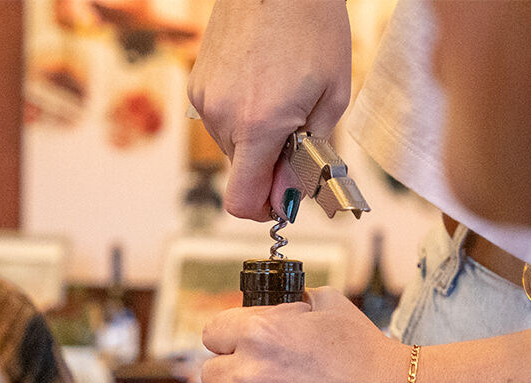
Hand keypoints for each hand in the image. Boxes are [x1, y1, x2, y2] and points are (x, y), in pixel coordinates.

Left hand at [187, 289, 409, 382]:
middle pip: (208, 372)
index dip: (227, 340)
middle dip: (227, 373)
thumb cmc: (372, 357)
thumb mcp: (333, 307)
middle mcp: (250, 374)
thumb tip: (278, 306)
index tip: (238, 349)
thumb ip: (295, 301)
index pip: (213, 334)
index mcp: (261, 332)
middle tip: (253, 381)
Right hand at [188, 0, 351, 219]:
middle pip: (242, 174)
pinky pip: (220, 119)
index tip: (283, 198)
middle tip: (297, 130)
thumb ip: (308, 155)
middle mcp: (223, 119)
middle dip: (269, 165)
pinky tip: (259, 81)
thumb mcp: (332, 95)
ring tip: (280, 95)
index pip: (242, 202)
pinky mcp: (198, 84)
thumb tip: (288, 196)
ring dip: (256, 137)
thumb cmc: (312, 24)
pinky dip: (240, 114)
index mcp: (258, 127)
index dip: (265, 209)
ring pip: (232, 147)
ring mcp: (206, 101)